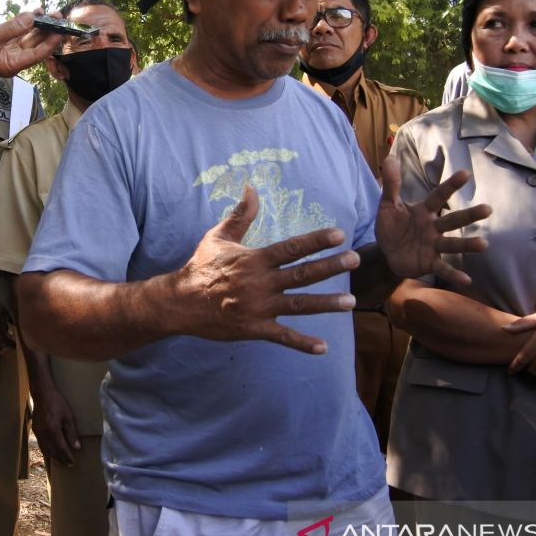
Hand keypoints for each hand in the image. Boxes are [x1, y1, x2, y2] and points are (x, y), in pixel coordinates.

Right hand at [0, 10, 60, 83]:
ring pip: (30, 39)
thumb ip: (11, 28)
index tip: (60, 28)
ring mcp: (10, 53)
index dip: (51, 41)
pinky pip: (20, 35)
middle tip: (57, 15)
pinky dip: (27, 26)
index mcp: (13, 64)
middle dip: (48, 30)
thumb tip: (31, 17)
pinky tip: (34, 14)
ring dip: (39, 26)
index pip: (38, 53)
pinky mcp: (5, 46)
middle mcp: (15, 60)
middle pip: (36, 45)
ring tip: (49, 12)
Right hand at [30, 379, 80, 466]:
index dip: (67, 457)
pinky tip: (51, 452)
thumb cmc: (58, 402)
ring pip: (45, 450)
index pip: (61, 449)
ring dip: (53, 457)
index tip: (73, 463)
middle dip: (61, 460)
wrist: (42, 393)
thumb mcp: (68, 416)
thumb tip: (76, 448)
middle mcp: (43, 434)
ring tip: (61, 461)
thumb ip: (72, 433)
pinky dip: (47, 451)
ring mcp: (37, 432)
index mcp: (53, 430)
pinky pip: (41, 444)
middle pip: (52, 452)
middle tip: (68, 465)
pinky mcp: (35, 430)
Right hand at [170, 186, 357, 352]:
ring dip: (326, 304)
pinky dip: (302, 343)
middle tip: (355, 260)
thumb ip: (241, 214)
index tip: (339, 234)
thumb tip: (251, 187)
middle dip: (330, 267)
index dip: (316, 241)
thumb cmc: (202, 266)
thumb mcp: (218, 236)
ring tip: (350, 302)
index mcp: (254, 260)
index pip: (291, 248)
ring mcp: (259, 308)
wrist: (180, 302)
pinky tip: (323, 347)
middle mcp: (260, 283)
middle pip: (301, 274)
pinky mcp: (254, 329)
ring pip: (298, 305)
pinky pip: (282, 337)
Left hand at [374, 155, 490, 286]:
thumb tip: (389, 158)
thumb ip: (391, 185)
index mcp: (424, 211)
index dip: (450, 185)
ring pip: (452, 244)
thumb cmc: (392, 226)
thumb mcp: (387, 205)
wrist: (385, 253)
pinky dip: (454, 275)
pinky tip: (467, 280)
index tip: (466, 173)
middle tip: (488, 209)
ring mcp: (433, 246)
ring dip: (467, 245)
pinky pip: (443, 269)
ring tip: (484, 245)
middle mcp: (433, 228)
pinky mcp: (429, 263)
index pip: (438, 196)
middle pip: (453, 220)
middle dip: (469, 215)